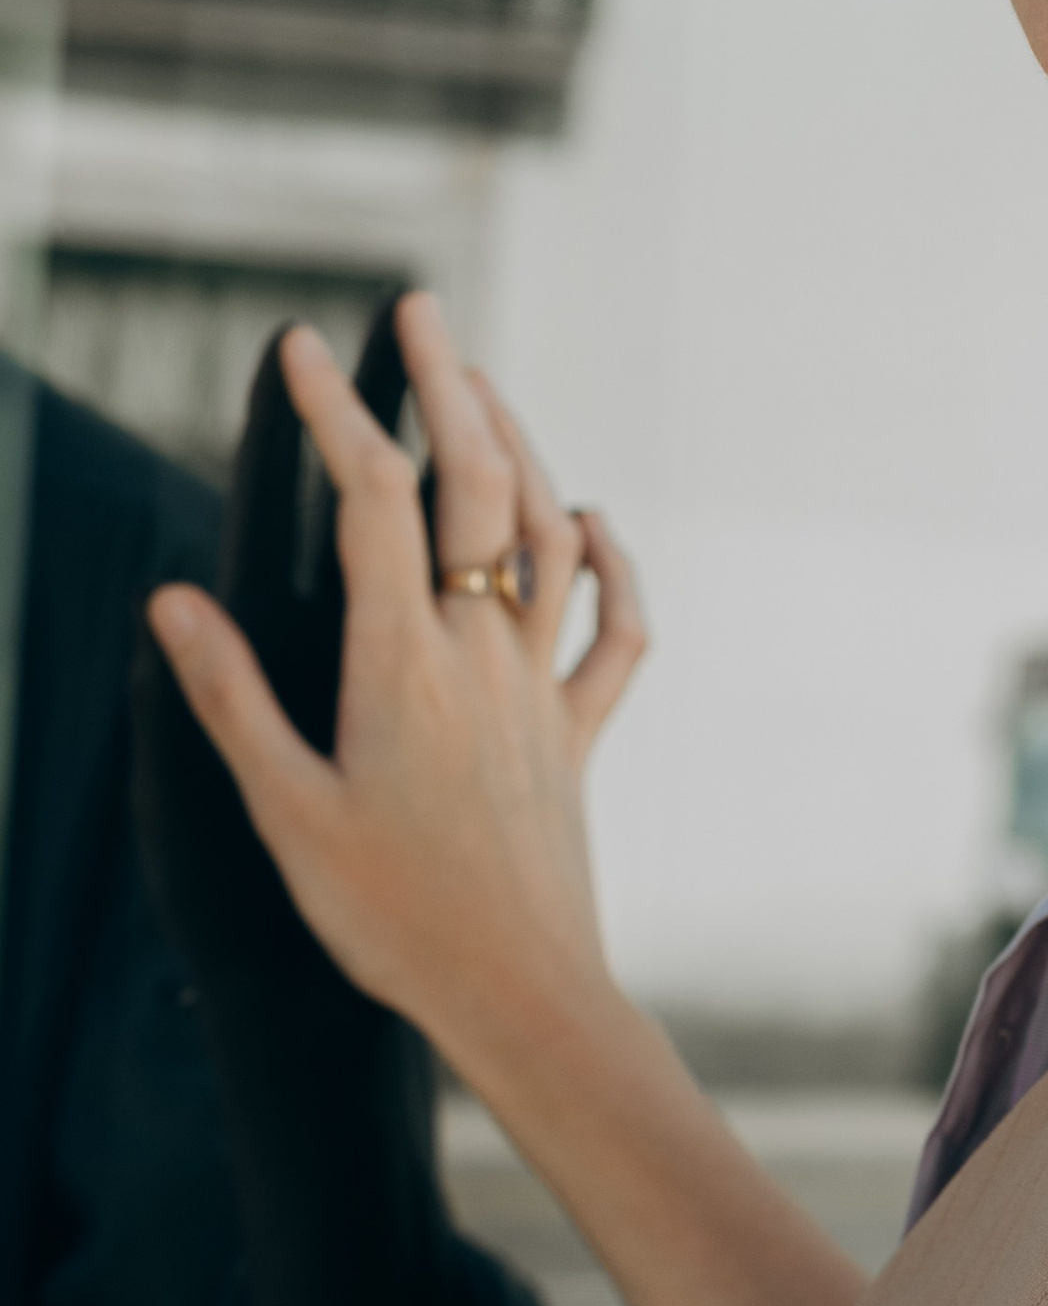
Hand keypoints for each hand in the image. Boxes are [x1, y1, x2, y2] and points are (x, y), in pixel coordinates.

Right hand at [146, 290, 647, 1092]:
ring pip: (551, 536)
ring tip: (482, 388)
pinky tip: (594, 523)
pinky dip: (613, 565)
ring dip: (521, 450)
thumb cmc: (392, 916)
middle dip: (447, 386)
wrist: (518, 992)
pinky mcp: (579, 733)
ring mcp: (541, 688)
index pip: (372, 499)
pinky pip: (615, 632)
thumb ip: (232, 698)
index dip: (338, 411)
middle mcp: (483, 653)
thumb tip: (175, 604)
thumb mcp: (286, 810)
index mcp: (402, 661)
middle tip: (417, 312)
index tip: (300, 349)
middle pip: (478, 485)